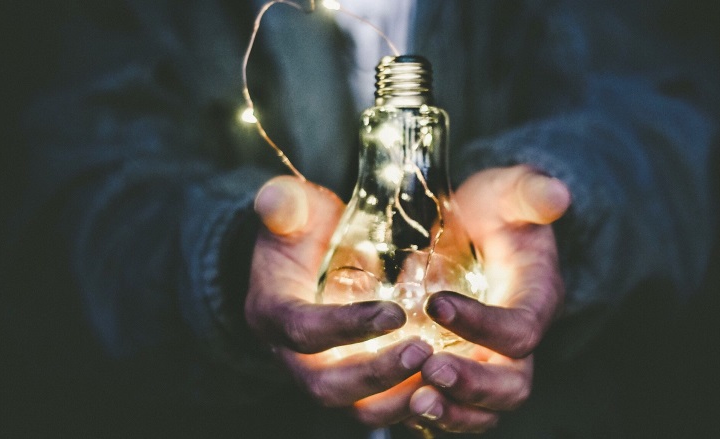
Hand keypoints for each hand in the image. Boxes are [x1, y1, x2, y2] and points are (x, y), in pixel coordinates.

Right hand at [245, 176, 432, 419]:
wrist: (305, 259)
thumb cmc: (302, 231)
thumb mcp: (293, 210)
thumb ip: (285, 204)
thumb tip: (274, 200)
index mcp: (273, 313)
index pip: (303, 330)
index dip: (346, 327)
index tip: (395, 313)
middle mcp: (292, 356)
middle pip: (326, 386)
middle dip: (376, 375)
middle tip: (423, 352)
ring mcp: (323, 374)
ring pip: (355, 409)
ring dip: (398, 399)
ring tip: (441, 375)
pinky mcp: (352, 384)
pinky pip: (380, 408)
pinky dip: (411, 404)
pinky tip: (446, 386)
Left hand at [408, 165, 570, 433]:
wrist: (476, 228)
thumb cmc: (494, 210)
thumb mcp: (509, 192)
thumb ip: (529, 192)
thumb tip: (557, 194)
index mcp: (535, 300)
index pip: (520, 329)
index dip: (483, 324)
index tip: (436, 304)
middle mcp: (517, 342)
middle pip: (511, 385)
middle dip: (473, 385)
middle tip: (430, 370)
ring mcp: (490, 361)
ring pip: (484, 409)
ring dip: (452, 412)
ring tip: (415, 402)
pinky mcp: (463, 370)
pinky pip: (454, 408)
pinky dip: (431, 416)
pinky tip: (397, 405)